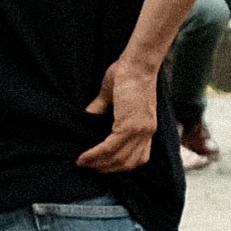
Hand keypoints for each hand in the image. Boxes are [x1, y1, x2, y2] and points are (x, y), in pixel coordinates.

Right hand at [84, 39, 175, 173]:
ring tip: (84, 163)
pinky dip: (97, 154)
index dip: (119, 165)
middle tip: (88, 168)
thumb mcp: (112, 97)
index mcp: (147, 128)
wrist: (137, 62)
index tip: (101, 166)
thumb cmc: (126, 74)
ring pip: (119, 158)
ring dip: (99, 164)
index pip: (137, 158)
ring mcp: (140, 130)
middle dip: (106, 169)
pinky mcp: (130, 125)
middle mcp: (146, 132)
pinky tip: (85, 156)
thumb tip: (87, 119)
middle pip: (127, 163)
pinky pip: (111, 147)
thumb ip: (101, 111)